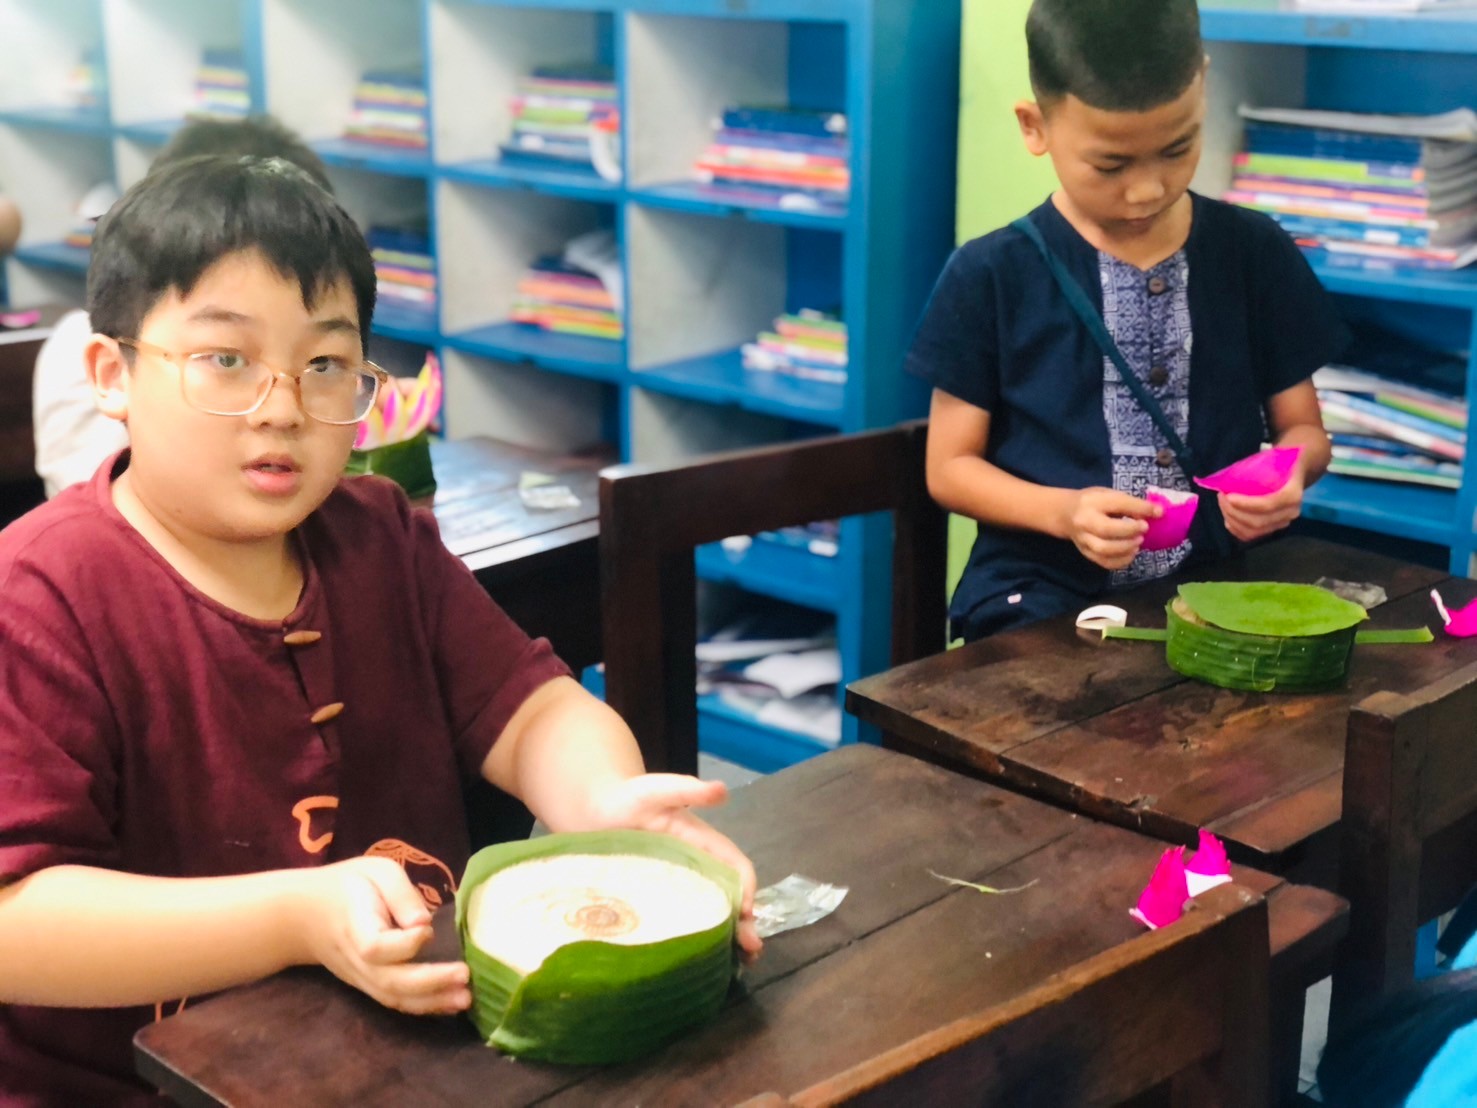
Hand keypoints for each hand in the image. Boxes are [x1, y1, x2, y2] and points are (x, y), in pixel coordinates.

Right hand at [296, 857, 470, 1015]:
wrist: (306, 914)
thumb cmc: (348, 885)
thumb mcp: (377, 871)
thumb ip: (401, 894)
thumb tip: (424, 923)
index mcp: (357, 927)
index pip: (377, 948)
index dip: (405, 944)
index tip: (428, 929)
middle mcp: (357, 960)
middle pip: (389, 982)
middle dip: (431, 983)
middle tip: (466, 977)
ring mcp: (361, 978)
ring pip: (394, 998)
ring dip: (431, 1002)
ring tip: (465, 1000)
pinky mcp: (368, 985)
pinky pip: (394, 1001)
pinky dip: (422, 1006)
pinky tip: (449, 1004)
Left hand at [585, 774, 762, 961]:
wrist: (592, 810)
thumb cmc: (626, 798)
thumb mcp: (656, 790)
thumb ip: (686, 790)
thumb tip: (722, 790)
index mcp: (703, 844)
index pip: (735, 867)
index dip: (745, 889)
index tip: (745, 913)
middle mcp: (698, 868)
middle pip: (729, 896)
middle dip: (744, 922)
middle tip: (750, 949)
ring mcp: (679, 887)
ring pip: (711, 913)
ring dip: (728, 936)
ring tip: (739, 963)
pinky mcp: (658, 901)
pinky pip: (684, 922)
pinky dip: (699, 940)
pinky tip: (702, 960)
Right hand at [1062, 487, 1159, 570]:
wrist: (1065, 514)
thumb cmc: (1092, 502)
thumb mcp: (1108, 494)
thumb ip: (1129, 503)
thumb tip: (1156, 513)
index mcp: (1092, 501)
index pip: (1118, 504)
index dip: (1140, 509)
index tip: (1158, 512)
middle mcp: (1084, 521)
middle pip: (1107, 529)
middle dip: (1130, 530)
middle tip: (1144, 529)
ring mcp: (1083, 539)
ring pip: (1104, 549)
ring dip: (1126, 548)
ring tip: (1138, 542)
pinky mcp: (1085, 553)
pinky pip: (1104, 562)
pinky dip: (1121, 561)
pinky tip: (1131, 554)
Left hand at [1218, 466, 1303, 542]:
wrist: (1295, 471)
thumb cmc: (1281, 463)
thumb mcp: (1275, 458)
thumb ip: (1257, 467)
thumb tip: (1229, 476)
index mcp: (1292, 495)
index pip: (1267, 505)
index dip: (1245, 504)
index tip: (1228, 496)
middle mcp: (1290, 513)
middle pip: (1257, 521)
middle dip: (1233, 511)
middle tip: (1221, 497)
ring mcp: (1282, 522)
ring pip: (1253, 531)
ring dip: (1233, 520)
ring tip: (1222, 505)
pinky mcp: (1273, 528)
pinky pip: (1252, 536)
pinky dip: (1237, 529)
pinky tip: (1228, 519)